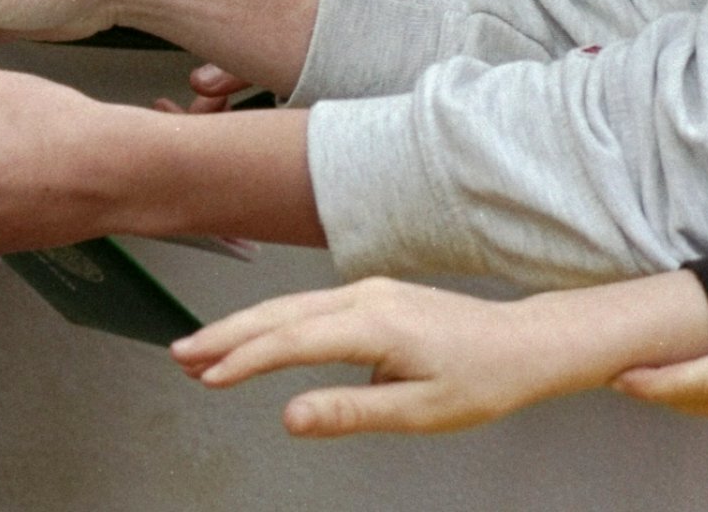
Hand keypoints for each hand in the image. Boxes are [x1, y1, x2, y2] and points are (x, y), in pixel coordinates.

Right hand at [175, 271, 707, 436]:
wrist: (526, 343)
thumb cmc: (483, 379)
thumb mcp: (420, 411)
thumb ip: (350, 412)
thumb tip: (290, 416)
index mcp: (374, 324)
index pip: (291, 341)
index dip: (244, 360)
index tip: (207, 378)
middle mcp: (364, 297)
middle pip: (278, 314)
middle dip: (225, 335)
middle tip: (181, 354)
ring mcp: (366, 291)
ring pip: (288, 306)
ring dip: (242, 327)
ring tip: (202, 349)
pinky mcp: (371, 295)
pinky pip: (307, 305)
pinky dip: (272, 322)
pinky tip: (255, 338)